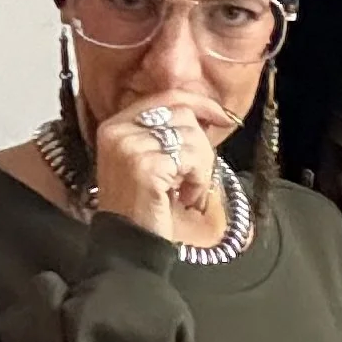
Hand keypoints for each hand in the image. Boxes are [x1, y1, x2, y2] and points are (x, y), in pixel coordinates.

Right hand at [88, 91, 236, 238]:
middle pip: (183, 115)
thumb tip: (207, 113)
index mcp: (117, 125)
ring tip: (187, 192)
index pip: (167, 97)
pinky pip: (192, 159)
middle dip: (202, 147)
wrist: (128, 244)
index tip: (224, 117)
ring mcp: (130, 147)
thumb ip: (167, 133)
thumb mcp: (149, 161)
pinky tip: (185, 199)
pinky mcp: (145, 165)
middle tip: (194, 179)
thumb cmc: (144, 207)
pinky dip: (198, 181)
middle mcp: (119, 130)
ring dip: (201, 168)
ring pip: (192, 136)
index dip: (201, 103)